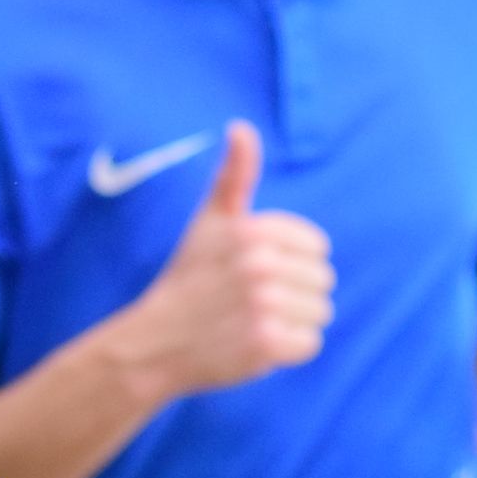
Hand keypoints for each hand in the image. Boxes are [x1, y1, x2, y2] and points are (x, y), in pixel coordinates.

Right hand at [108, 120, 333, 397]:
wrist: (153, 343)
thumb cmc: (189, 278)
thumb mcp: (209, 221)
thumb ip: (234, 176)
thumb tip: (241, 126)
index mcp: (253, 231)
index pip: (317, 248)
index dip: (290, 263)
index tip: (251, 273)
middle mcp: (258, 264)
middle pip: (323, 281)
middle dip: (293, 295)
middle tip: (249, 302)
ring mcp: (262, 306)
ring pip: (320, 313)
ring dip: (292, 324)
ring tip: (251, 323)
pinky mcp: (265, 344)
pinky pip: (309, 344)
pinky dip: (287, 350)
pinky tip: (254, 345)